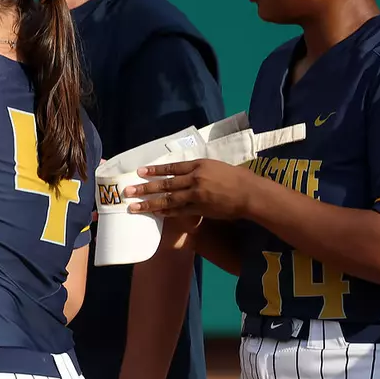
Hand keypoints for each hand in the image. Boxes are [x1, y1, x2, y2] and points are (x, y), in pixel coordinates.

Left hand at [123, 158, 255, 220]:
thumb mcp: (215, 166)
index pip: (171, 167)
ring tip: (134, 206)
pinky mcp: (200, 208)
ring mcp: (197, 194)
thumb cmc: (236, 177)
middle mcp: (195, 178)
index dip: (154, 170)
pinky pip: (179, 211)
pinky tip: (155, 213)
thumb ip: (198, 170)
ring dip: (149, 203)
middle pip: (165, 184)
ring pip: (168, 199)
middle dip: (145, 188)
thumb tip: (182, 174)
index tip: (139, 172)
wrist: (251, 193)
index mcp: (199, 165)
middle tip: (128, 191)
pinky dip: (166, 212)